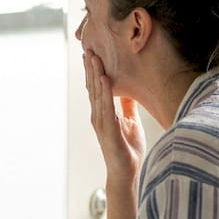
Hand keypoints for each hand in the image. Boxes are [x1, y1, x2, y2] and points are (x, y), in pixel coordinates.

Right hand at [84, 51, 145, 184]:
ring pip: (97, 93)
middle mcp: (99, 115)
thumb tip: (129, 91)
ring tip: (93, 57)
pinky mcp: (108, 130)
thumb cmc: (128, 149)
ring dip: (95, 74)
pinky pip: (106, 106)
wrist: (127, 172)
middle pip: (93, 87)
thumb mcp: (130, 122)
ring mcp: (102, 123)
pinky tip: (104, 78)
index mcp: (104, 113)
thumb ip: (127, 107)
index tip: (92, 52)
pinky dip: (105, 92)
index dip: (94, 70)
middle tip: (88, 47)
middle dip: (91, 67)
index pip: (97, 87)